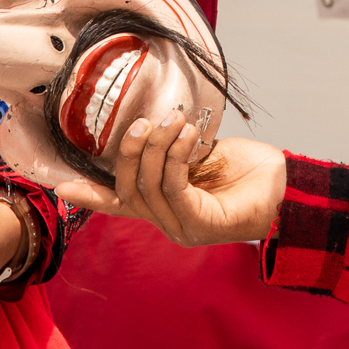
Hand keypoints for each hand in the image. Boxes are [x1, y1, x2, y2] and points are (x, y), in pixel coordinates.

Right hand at [55, 113, 286, 247]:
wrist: (288, 187)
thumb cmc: (249, 170)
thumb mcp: (202, 153)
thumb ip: (174, 151)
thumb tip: (154, 127)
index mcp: (165, 206)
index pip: (120, 205)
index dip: (90, 196)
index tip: (59, 185)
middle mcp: (168, 222)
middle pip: (127, 190)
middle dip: (130, 151)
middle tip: (144, 121)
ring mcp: (182, 227)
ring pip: (147, 187)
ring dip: (157, 148)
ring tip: (174, 121)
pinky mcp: (200, 223)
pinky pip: (173, 187)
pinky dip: (176, 158)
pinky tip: (188, 137)